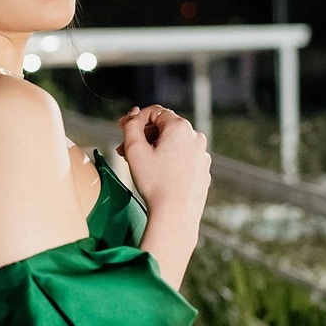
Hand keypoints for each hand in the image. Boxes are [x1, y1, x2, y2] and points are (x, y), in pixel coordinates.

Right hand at [115, 105, 211, 224]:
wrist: (176, 213)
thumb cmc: (154, 182)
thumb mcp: (134, 150)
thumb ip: (131, 126)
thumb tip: (133, 114)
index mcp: (180, 127)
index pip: (155, 112)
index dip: (135, 119)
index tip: (122, 128)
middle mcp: (196, 137)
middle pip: (165, 128)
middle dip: (144, 136)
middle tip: (124, 150)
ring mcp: (202, 155)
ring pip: (174, 144)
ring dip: (155, 149)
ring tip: (139, 164)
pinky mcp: (203, 171)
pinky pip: (183, 158)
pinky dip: (169, 161)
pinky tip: (156, 175)